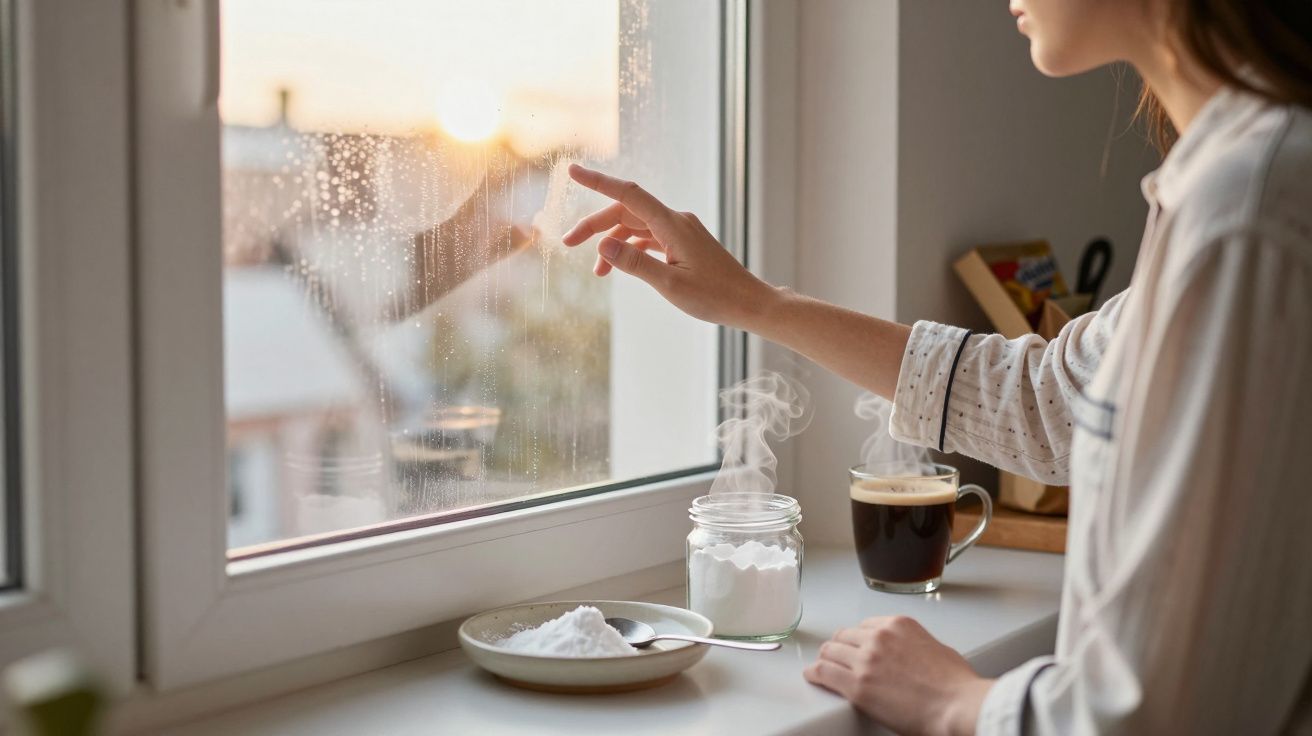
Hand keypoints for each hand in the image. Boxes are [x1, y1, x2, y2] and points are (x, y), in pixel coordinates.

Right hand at [561, 164, 777, 328]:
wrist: (749, 303)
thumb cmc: (715, 296)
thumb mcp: (670, 284)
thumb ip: (635, 264)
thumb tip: (602, 245)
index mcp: (672, 224)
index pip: (628, 195)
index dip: (598, 182)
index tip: (572, 172)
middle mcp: (676, 221)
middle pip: (626, 211)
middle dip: (596, 225)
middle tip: (568, 243)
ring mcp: (680, 232)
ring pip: (636, 226)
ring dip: (612, 242)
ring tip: (596, 272)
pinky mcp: (683, 244)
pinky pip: (649, 238)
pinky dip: (630, 249)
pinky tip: (619, 266)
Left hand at [803, 616, 993, 735]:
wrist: (958, 707)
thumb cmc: (956, 685)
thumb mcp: (936, 648)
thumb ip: (913, 645)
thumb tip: (906, 655)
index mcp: (898, 625)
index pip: (864, 625)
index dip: (857, 638)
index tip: (853, 645)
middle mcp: (878, 637)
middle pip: (844, 636)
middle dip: (839, 647)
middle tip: (835, 656)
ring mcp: (866, 661)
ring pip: (830, 652)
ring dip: (826, 659)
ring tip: (821, 666)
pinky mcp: (857, 686)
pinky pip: (824, 673)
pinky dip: (815, 673)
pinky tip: (812, 675)